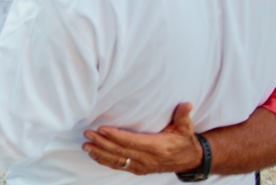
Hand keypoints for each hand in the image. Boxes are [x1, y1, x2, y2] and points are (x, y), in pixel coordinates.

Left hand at [83, 103, 202, 174]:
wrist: (189, 161)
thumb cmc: (184, 141)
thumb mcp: (185, 128)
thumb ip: (183, 116)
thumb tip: (187, 104)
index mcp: (157, 147)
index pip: (132, 141)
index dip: (116, 136)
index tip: (102, 129)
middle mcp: (148, 159)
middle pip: (121, 151)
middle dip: (102, 143)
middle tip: (87, 134)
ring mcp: (142, 166)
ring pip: (118, 161)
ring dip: (100, 153)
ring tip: (86, 146)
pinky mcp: (139, 170)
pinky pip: (120, 166)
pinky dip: (106, 161)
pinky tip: (95, 155)